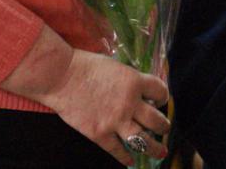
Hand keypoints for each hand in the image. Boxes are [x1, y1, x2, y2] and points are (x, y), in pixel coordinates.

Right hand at [36, 49, 169, 165]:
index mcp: (134, 81)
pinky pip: (118, 151)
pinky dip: (126, 158)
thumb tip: (136, 89)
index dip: (163, 96)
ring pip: (143, 140)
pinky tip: (130, 160)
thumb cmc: (85, 66)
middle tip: (164, 128)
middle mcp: (129, 103)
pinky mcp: (100, 134)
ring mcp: (115, 121)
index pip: (160, 91)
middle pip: (156, 120)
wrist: (61, 76)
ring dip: (154, 148)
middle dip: (163, 126)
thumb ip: (128, 80)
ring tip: (160, 152)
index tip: (160, 101)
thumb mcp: (115, 67)